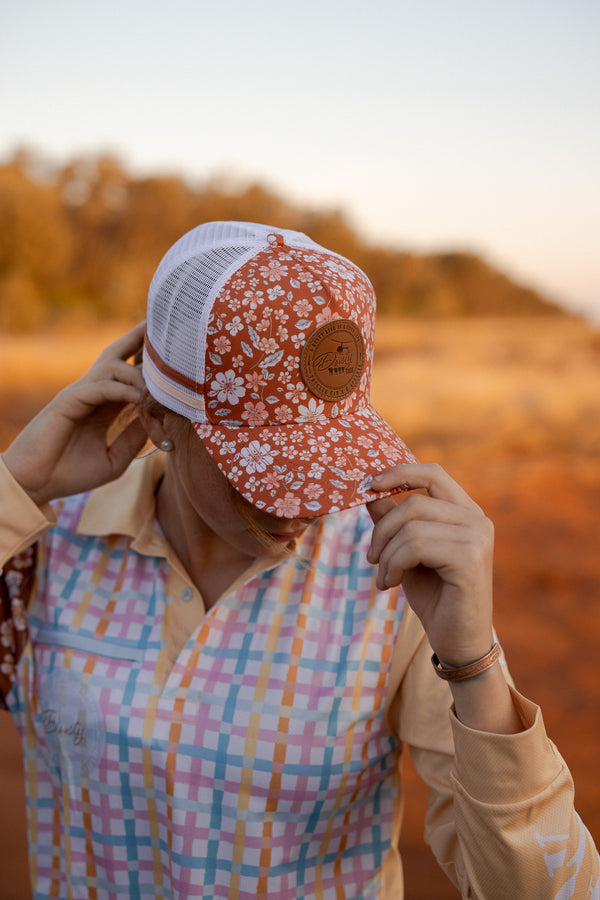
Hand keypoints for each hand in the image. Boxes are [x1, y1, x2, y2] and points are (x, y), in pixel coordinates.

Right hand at [2, 322, 147, 505]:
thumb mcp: (114, 458)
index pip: (128, 376)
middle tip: (160, 326)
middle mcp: (91, 394)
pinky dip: (121, 389)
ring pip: (111, 366)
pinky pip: (99, 386)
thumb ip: (133, 438)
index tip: (173, 354)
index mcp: (102, 406)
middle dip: (138, 340)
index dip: (148, 364)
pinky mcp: (67, 401)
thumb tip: (157, 420)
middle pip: (116, 356)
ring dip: (137, 374)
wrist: (35, 485)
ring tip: (155, 390)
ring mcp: (79, 394)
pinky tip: (138, 398)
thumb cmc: (70, 474)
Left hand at [366, 463, 494, 666]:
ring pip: (411, 526)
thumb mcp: (407, 552)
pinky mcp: (469, 558)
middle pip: (414, 501)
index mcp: (466, 512)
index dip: (400, 472)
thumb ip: (394, 520)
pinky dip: (393, 564)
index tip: (371, 485)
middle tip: (372, 558)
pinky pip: (414, 546)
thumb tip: (371, 491)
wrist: (458, 641)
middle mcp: (477, 520)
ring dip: (386, 554)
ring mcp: (477, 537)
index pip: (434, 474)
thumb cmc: (434, 595)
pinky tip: (392, 583)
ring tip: (384, 577)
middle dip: (382, 530)